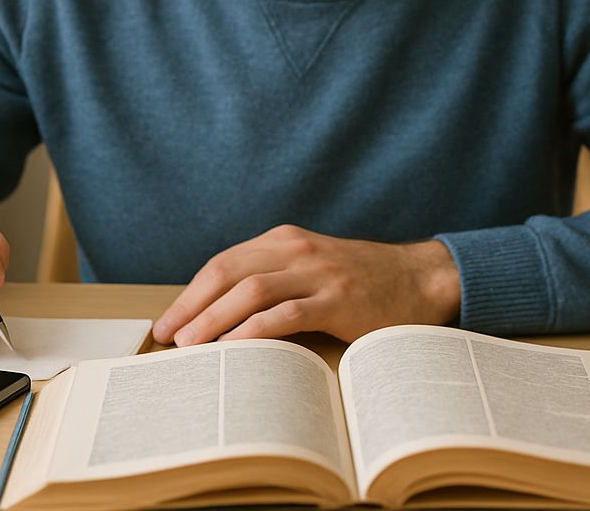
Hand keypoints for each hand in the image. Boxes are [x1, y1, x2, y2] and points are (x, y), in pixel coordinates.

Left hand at [151, 224, 460, 345]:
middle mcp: (296, 250)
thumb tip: (221, 320)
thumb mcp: (313, 268)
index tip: (168, 321)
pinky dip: (253, 330)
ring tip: (191, 345)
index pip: (223, 263)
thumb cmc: (363, 283)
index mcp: (285, 241)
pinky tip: (234, 348)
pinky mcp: (338, 300)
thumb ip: (275, 281)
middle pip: (227, 272)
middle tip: (167, 337)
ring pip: (250, 291)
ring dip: (213, 319)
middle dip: (191, 305)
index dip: (190, 293)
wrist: (422, 279)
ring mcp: (318, 273)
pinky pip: (285, 313)